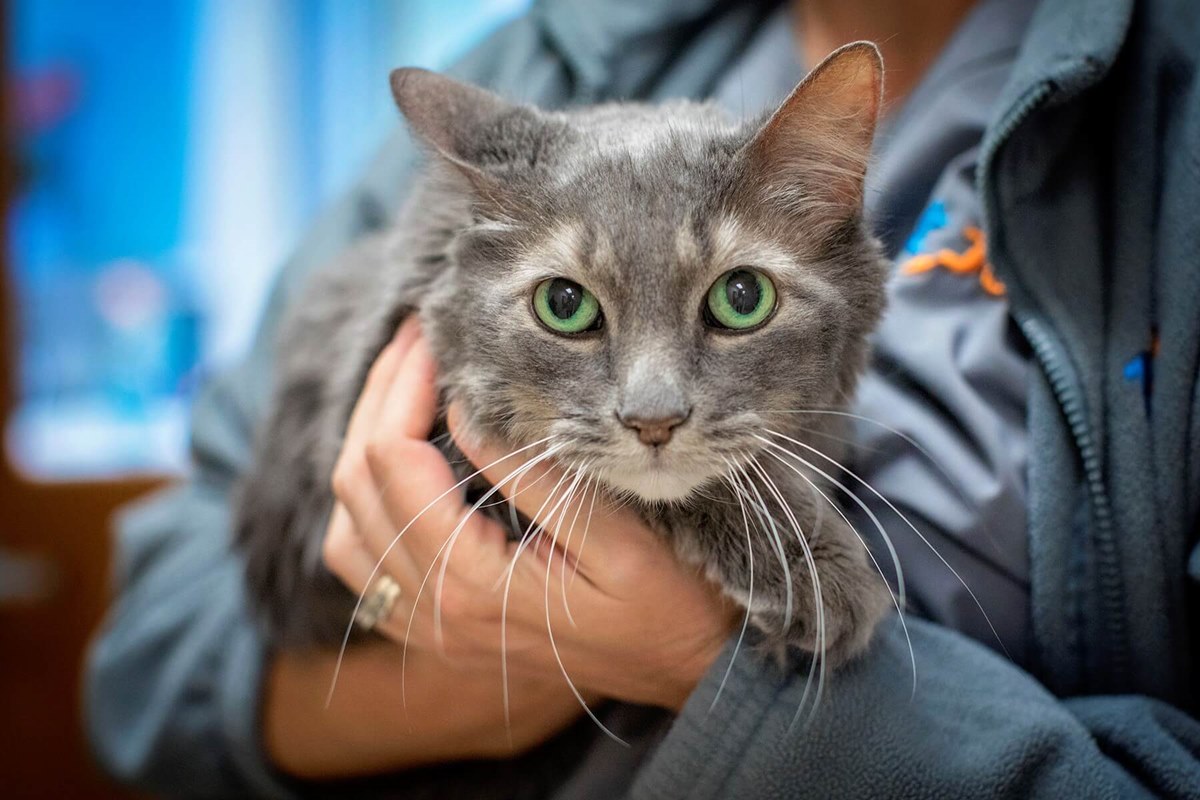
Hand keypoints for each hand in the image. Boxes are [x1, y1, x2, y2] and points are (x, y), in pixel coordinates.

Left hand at [323, 318, 735, 713]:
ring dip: (362, 450)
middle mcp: (434, 611)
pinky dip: (365, 509)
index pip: (396, 462)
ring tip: (401, 393)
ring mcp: (428, 628)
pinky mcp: (436, 631)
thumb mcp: (615, 533)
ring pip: (347, 527)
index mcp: (471, 582)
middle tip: (417, 342)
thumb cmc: (666, 602)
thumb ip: (531, 477)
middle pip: (359, 484)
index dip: (405, 386)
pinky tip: (399, 469)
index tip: (437, 336)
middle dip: (379, 399)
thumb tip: (465, 408)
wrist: (685, 670)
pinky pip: (364, 568)